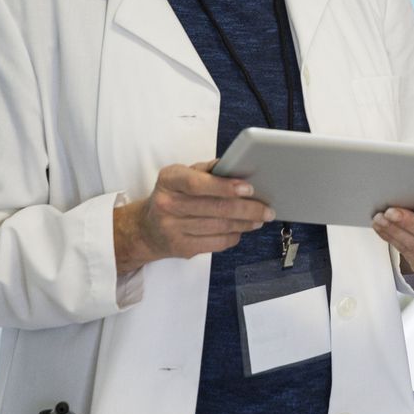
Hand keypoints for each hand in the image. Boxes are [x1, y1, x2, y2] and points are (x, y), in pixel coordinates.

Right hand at [114, 160, 273, 273]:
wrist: (146, 229)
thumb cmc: (174, 195)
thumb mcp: (183, 175)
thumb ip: (208, 170)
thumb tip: (237, 166)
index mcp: (169, 179)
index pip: (198, 183)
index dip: (225, 187)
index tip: (249, 188)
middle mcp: (167, 204)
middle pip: (215, 208)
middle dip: (247, 209)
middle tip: (267, 209)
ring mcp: (172, 228)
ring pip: (219, 227)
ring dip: (245, 223)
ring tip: (260, 219)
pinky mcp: (180, 248)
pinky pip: (215, 243)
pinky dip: (233, 236)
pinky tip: (241, 230)